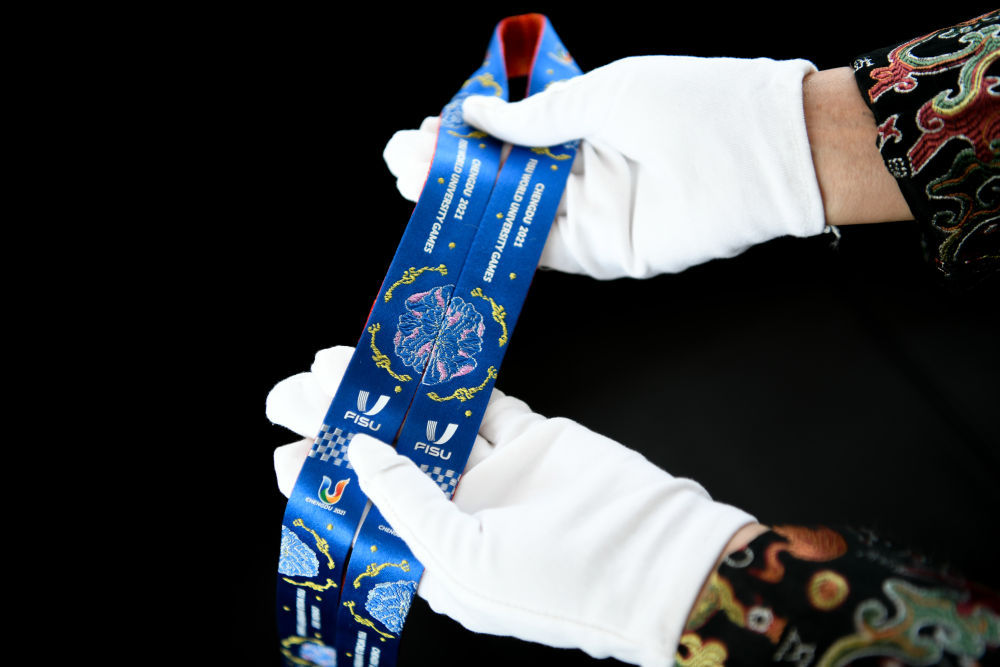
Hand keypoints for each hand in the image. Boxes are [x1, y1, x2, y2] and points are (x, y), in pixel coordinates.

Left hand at [270, 346, 756, 664]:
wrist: (661, 560)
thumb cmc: (561, 584)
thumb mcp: (462, 558)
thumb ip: (405, 500)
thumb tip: (357, 452)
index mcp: (435, 558)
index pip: (364, 515)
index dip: (324, 482)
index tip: (288, 448)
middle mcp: (459, 513)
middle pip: (388, 460)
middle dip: (344, 423)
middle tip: (297, 391)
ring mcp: (496, 473)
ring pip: (428, 423)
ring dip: (389, 392)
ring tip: (341, 361)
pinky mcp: (530, 438)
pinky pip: (482, 402)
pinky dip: (451, 378)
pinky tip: (413, 354)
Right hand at [384, 56, 825, 278]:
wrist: (760, 152)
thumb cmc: (691, 104)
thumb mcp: (604, 95)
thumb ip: (539, 117)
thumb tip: (477, 113)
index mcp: (587, 128)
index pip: (512, 136)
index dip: (467, 135)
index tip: (424, 130)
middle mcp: (584, 173)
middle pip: (504, 178)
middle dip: (452, 170)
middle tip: (402, 162)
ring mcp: (591, 214)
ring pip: (512, 212)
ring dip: (463, 202)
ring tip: (414, 184)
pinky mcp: (600, 251)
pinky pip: (539, 247)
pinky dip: (497, 234)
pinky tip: (458, 216)